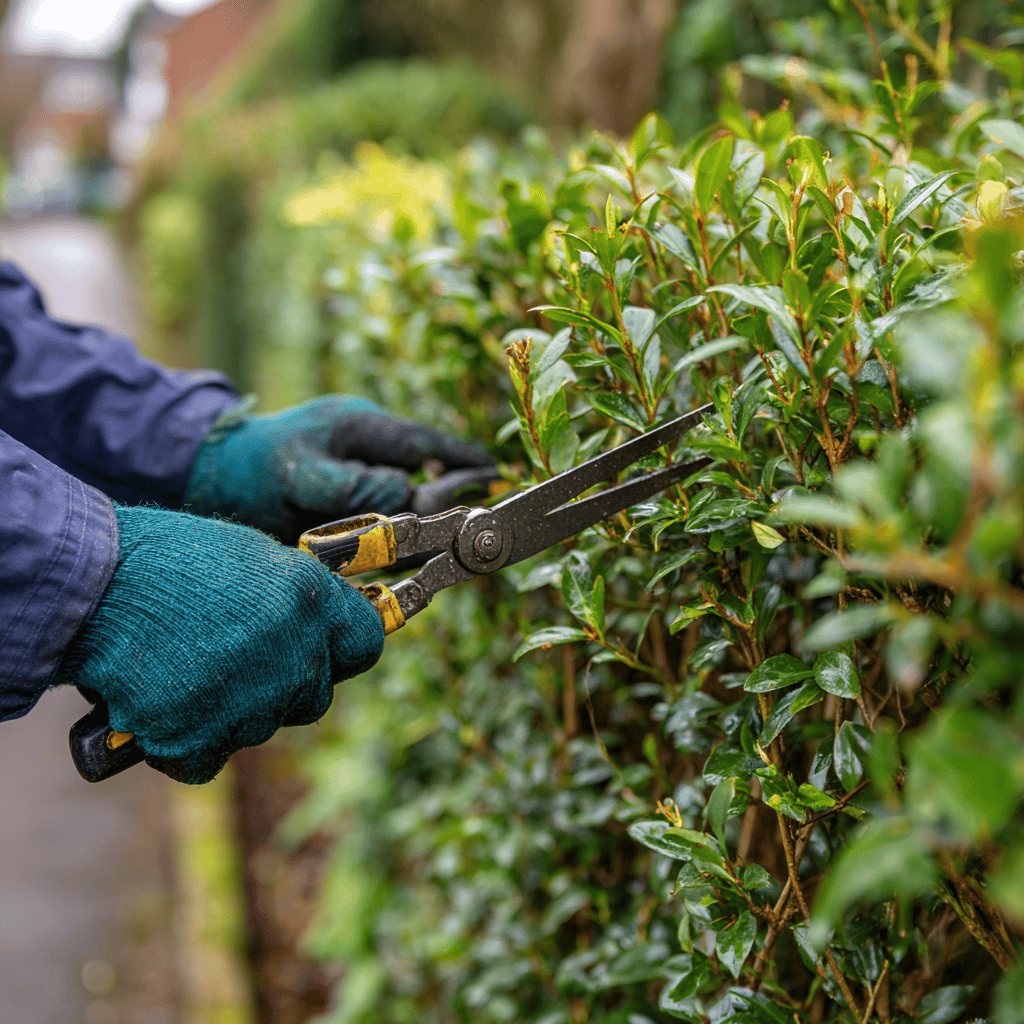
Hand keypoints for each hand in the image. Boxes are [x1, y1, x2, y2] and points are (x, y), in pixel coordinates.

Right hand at [52, 505, 383, 783]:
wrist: (87, 586)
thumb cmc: (165, 561)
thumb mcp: (251, 557)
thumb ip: (298, 597)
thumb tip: (322, 626)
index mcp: (308, 599)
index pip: (364, 645)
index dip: (342, 648)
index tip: (328, 649)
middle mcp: (291, 655)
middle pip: (314, 697)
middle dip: (283, 683)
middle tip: (233, 655)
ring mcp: (248, 704)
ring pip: (260, 727)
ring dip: (232, 709)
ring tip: (184, 665)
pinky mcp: (197, 742)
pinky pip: (208, 757)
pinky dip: (186, 740)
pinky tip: (161, 699)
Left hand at [184, 396, 494, 542]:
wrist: (207, 477)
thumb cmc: (250, 470)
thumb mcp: (299, 474)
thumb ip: (353, 486)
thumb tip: (408, 495)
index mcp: (360, 426)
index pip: (424, 441)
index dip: (462, 458)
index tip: (494, 473)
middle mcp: (366, 448)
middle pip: (424, 472)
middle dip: (444, 497)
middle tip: (454, 527)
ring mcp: (357, 473)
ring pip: (407, 499)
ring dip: (418, 525)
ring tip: (431, 545)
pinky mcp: (347, 498)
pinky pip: (384, 517)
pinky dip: (395, 538)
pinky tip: (399, 556)